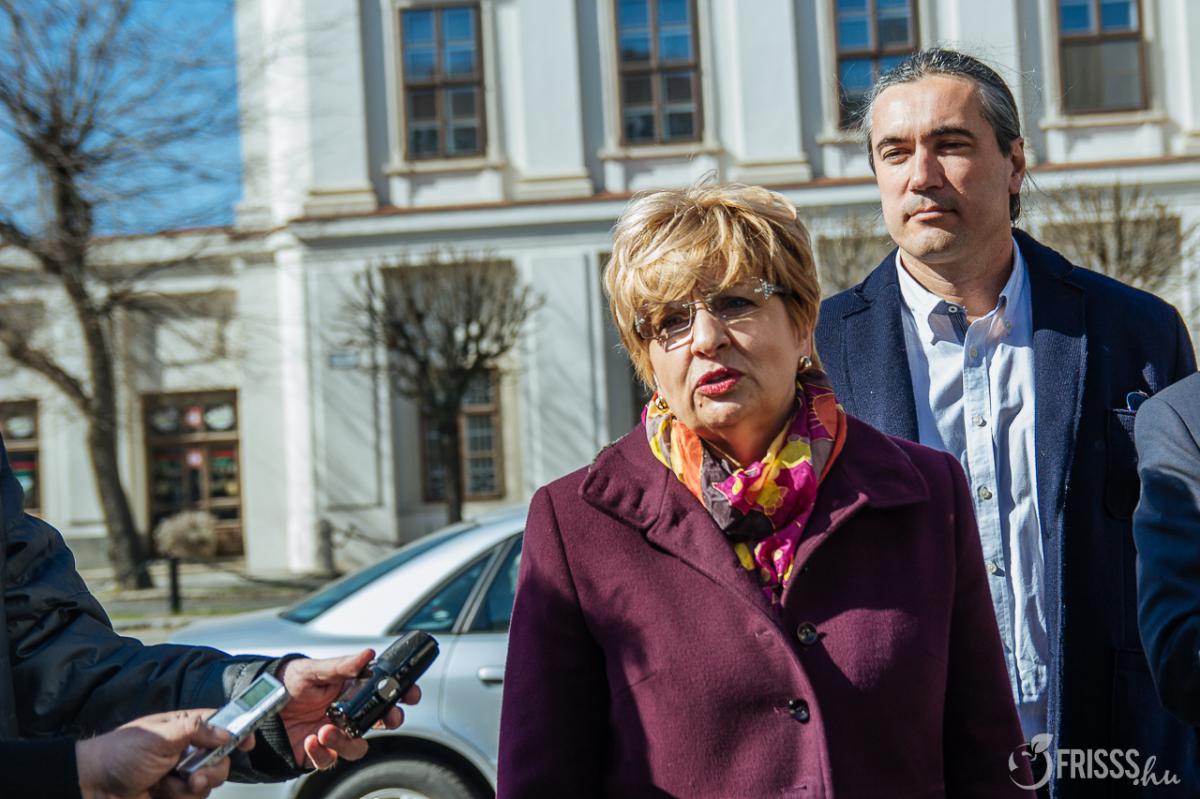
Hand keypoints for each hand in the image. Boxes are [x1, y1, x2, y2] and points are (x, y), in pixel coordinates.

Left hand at [76, 708, 253, 798]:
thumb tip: (224, 732)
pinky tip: (160, 793)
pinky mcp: (173, 795)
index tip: (248, 742)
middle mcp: (186, 751)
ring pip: (208, 784)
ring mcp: (179, 775)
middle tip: (196, 775)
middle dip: (212, 771)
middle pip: (220, 759)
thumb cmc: (118, 754)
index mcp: (185, 728)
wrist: (93, 787)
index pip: (221, 724)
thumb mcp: (160, 736)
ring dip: (189, 789)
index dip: (238, 731)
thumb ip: (195, 729)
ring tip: (169, 786)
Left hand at [276, 649, 419, 770]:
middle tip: (388, 718)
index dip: (403, 693)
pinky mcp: (318, 752)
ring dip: (348, 741)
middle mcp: (348, 713)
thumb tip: (368, 654)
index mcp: (352, 689)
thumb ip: (341, 665)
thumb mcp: (312, 669)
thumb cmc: (287, 683)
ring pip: (358, 745)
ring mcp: (335, 734)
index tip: (412, 693)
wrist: (259, 706)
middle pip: (381, 721)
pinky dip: (321, 753)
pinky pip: (329, 760)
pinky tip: (311, 740)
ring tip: (326, 730)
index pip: (385, 692)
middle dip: (390, 720)